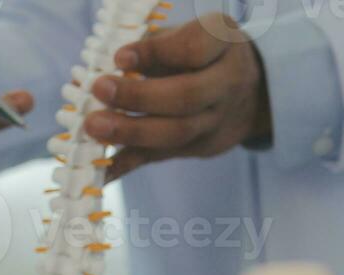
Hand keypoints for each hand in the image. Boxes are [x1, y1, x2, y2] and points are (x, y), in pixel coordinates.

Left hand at [86, 13, 270, 180]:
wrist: (250, 94)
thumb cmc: (205, 54)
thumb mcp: (189, 33)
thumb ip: (156, 45)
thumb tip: (105, 66)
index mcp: (223, 43)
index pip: (193, 49)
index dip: (155, 54)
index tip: (120, 57)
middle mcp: (227, 83)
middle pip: (186, 96)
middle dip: (139, 96)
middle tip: (99, 90)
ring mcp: (216, 121)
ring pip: (175, 133)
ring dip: (130, 132)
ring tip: (93, 126)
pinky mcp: (198, 148)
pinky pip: (159, 157)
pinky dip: (126, 165)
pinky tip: (99, 172)